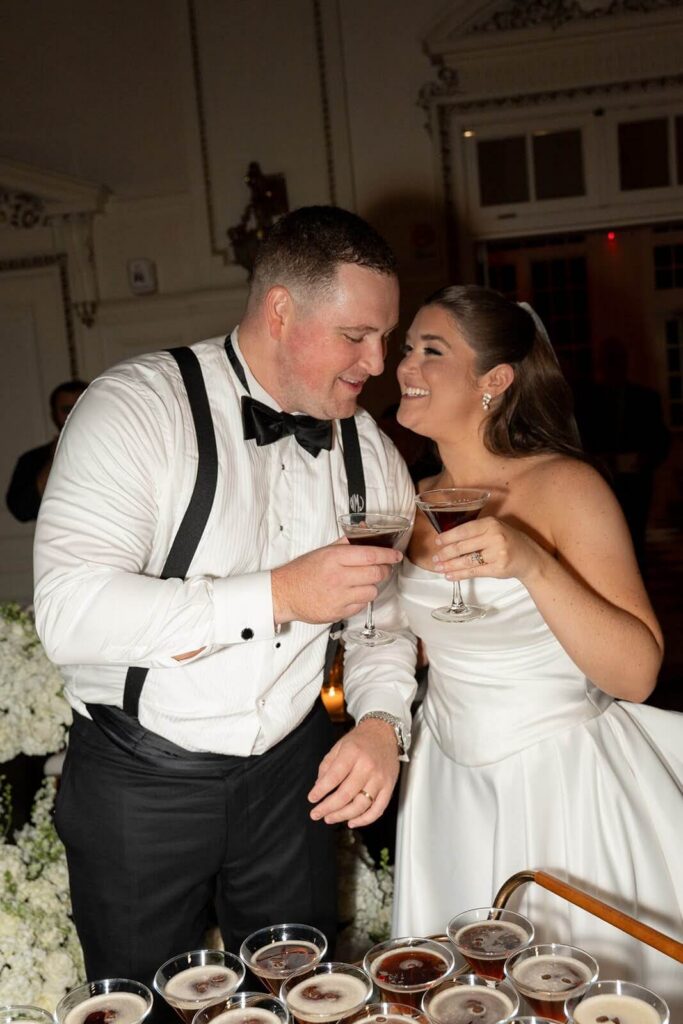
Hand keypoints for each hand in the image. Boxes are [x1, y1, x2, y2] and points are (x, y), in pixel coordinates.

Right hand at [272, 538, 401, 625]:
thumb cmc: (303, 571)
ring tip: (361, 583)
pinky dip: (360, 600)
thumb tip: (364, 531)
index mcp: (335, 558)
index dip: (387, 555)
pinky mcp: (338, 612)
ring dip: (371, 586)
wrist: (285, 594)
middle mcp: (338, 577)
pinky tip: (351, 594)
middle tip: (382, 568)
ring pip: (372, 592)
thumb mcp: (323, 551)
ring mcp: (339, 597)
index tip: (395, 555)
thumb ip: (346, 543)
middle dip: (383, 570)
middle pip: (376, 574)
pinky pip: (361, 606)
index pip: (370, 555)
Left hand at [308, 718, 399, 827]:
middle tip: (316, 813)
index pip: (333, 777)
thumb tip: (318, 786)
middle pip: (346, 795)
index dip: (320, 791)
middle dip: (328, 808)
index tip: (312, 798)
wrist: (385, 732)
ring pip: (361, 805)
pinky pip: (378, 809)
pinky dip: (364, 820)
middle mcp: (367, 766)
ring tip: (330, 818)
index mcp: (352, 753)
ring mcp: (380, 778)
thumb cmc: (361, 740)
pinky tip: (352, 822)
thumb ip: (327, 765)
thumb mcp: (339, 746)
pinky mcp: (389, 787)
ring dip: (343, 816)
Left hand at [432, 515, 543, 583]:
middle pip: (463, 546)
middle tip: (435, 558)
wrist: (530, 558)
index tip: (437, 542)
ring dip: (450, 565)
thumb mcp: (495, 529)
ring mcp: (497, 554)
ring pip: (466, 561)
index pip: (464, 529)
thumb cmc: (509, 541)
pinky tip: (450, 575)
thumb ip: (476, 531)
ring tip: (439, 568)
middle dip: (445, 553)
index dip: (448, 536)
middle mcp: (494, 537)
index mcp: (491, 523)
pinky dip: (459, 575)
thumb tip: (449, 538)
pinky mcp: (498, 569)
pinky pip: (473, 572)